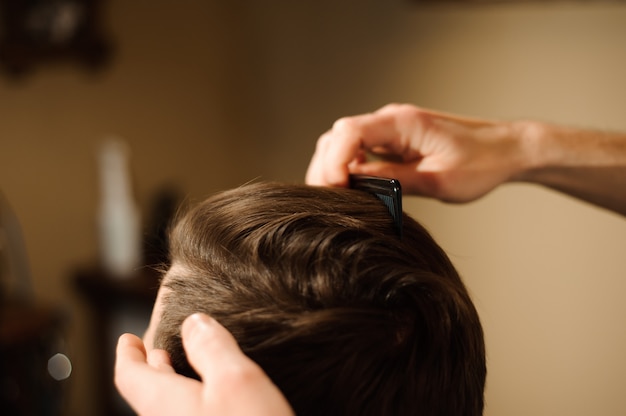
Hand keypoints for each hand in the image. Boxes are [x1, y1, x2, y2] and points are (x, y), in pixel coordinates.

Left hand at [115, 313, 293, 415]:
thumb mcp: (237, 382)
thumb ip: (212, 348)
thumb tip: (194, 323)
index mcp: (165, 406)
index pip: (131, 377)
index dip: (128, 354)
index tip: (127, 340)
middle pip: (149, 395)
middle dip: (153, 368)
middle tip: (157, 350)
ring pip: (169, 411)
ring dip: (173, 387)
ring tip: (184, 372)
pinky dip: (192, 405)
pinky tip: (215, 404)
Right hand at [306, 103, 525, 202]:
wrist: (506, 149)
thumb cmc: (481, 163)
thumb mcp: (437, 181)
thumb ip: (392, 182)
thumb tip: (353, 187)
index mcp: (401, 122)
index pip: (347, 132)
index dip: (333, 162)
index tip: (336, 190)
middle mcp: (390, 120)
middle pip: (336, 137)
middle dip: (325, 169)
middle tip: (328, 202)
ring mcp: (390, 130)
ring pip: (343, 143)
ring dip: (333, 169)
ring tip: (336, 198)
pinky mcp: (393, 142)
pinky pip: (358, 151)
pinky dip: (347, 169)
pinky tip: (352, 190)